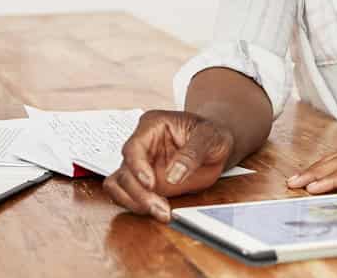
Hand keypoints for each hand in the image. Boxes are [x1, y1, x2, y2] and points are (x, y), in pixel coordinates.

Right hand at [103, 109, 234, 222]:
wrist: (216, 145)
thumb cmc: (211, 134)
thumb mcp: (209, 137)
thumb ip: (192, 153)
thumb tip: (173, 174)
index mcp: (152, 125)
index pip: (133, 147)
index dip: (138, 167)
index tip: (150, 184)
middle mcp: (142, 145)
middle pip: (125, 171)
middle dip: (139, 193)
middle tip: (160, 207)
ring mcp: (140, 165)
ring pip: (119, 186)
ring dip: (135, 202)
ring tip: (160, 211)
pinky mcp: (144, 183)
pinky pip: (127, 196)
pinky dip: (137, 206)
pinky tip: (157, 210)